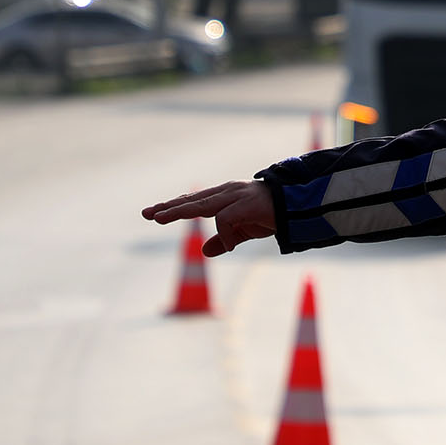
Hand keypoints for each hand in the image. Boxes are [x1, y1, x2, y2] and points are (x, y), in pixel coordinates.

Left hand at [142, 179, 277, 256]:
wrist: (298, 207)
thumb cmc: (271, 215)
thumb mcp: (243, 231)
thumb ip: (225, 240)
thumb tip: (204, 251)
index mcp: (224, 197)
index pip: (192, 201)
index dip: (172, 207)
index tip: (152, 213)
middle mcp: (226, 193)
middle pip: (191, 201)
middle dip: (168, 207)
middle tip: (147, 214)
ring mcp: (235, 197)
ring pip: (200, 204)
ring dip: (178, 211)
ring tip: (159, 218)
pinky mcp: (245, 205)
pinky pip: (225, 220)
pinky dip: (225, 236)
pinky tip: (230, 245)